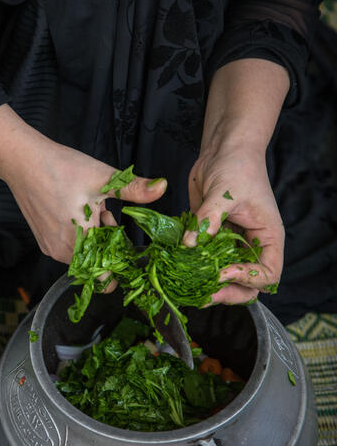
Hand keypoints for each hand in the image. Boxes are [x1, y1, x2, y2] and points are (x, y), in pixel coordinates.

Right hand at [0, 104, 166, 264]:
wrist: (23, 160)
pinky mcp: (43, 239)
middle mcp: (62, 251)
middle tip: (110, 216)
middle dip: (110, 245)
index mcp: (79, 241)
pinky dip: (81, 234)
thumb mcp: (103, 178)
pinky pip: (69, 246)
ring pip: (84, 253)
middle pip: (97, 263)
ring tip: (95, 209)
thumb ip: (135, 190)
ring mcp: (50, 247)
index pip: (105, 277)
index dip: (120, 266)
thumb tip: (163, 187)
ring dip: (96, 237)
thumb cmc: (60, 168)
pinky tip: (81, 211)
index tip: (128, 248)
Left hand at [183, 141, 283, 303]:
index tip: (223, 272)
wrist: (222, 151)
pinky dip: (192, 268)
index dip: (248, 278)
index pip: (268, 273)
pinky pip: (202, 261)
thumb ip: (209, 219)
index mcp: (267, 238)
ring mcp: (229, 244)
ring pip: (222, 276)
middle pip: (247, 285)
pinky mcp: (209, 238)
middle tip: (204, 294)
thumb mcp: (225, 192)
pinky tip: (177, 270)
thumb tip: (192, 244)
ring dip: (207, 284)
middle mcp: (250, 245)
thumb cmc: (237, 166)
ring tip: (189, 288)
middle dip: (227, 293)